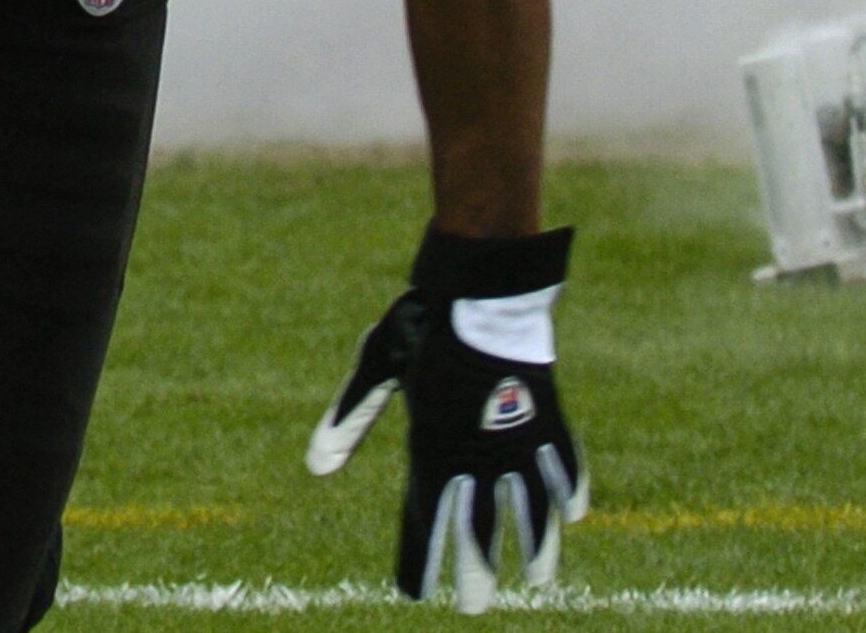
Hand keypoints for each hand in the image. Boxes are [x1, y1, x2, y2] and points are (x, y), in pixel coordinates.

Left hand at [308, 225, 585, 611]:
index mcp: (435, 449)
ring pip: (532, 509)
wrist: (480, 290)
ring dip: (536, 546)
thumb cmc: (420, 327)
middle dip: (477, 571)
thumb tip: (317, 467)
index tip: (413, 592)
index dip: (419, 559)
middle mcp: (480, 457)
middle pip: (481, 529)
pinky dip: (570, 489)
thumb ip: (349, 420)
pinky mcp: (549, 418)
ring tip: (540, 580)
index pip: (424, 520)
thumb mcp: (375, 371)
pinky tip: (573, 514)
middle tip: (475, 606)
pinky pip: (566, 464)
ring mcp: (519, 441)